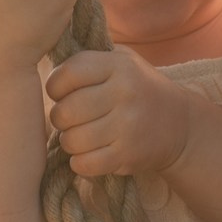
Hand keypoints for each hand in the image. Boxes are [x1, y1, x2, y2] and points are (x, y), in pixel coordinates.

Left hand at [46, 47, 196, 176]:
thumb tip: (40, 58)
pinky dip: (80, 162)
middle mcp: (124, 93)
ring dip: (70, 142)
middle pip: (65, 111)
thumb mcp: (121, 62)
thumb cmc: (138, 90)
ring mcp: (128, 125)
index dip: (55, 87)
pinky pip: (84, 164)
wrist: (181, 124)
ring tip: (81, 136)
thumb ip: (88, 59)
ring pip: (71, 140)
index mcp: (118, 66)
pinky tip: (89, 154)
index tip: (62, 94)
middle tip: (71, 119)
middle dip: (60, 118)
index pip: (67, 74)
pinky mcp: (128, 155)